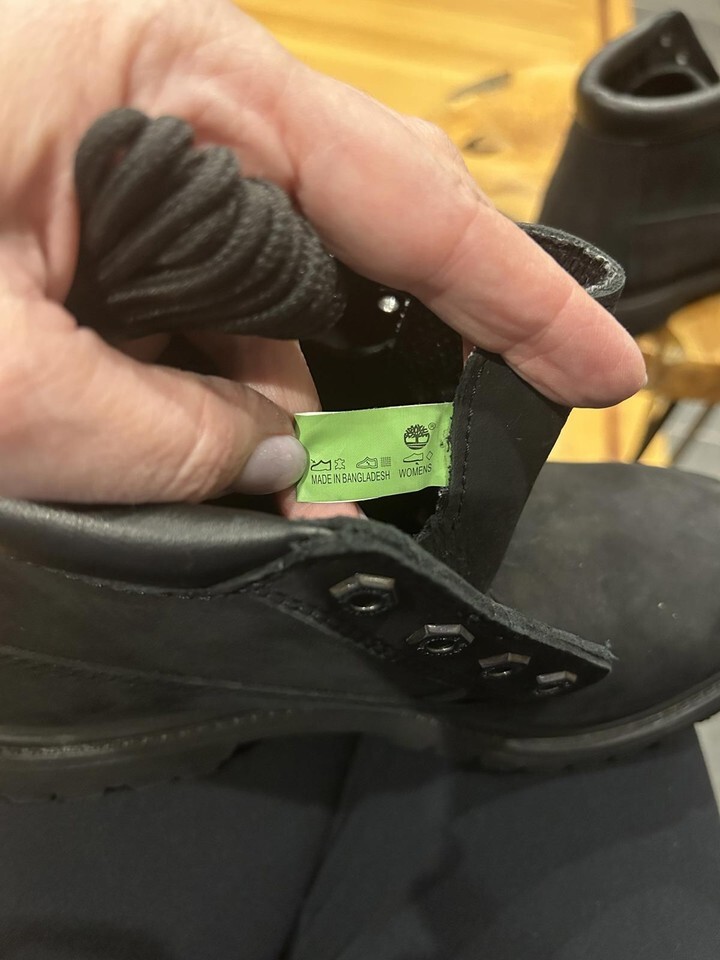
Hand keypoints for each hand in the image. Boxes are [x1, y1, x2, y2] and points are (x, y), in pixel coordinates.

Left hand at [0, 0, 644, 511]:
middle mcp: (166, 104)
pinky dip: (195, 392)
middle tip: (383, 475)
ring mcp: (130, 163)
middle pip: (342, 252)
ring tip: (193, 458)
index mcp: (169, 76)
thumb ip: (167, 429)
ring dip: (254, 401)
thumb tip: (286, 461)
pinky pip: (191, 315)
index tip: (601, 369)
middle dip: (372, 373)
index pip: (403, 200)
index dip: (518, 298)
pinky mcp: (91, 217)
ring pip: (258, 304)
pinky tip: (161, 433)